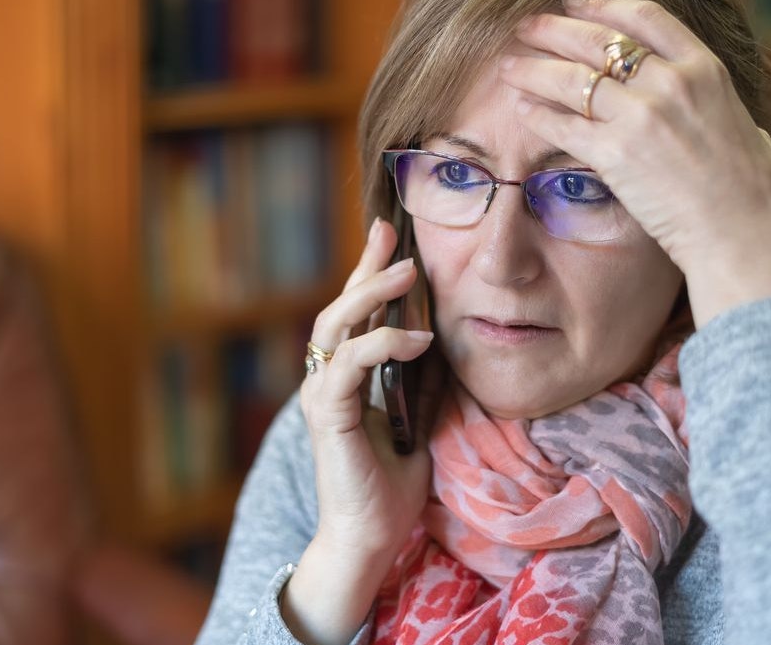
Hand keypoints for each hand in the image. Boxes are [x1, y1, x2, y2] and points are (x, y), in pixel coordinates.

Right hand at [300, 217, 437, 562]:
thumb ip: (422, 382)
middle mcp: (327, 379)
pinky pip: (351, 363)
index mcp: (347, 379)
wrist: (370, 537)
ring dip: (372, 292)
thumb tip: (447, 341)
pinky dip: (382, 343)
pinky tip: (418, 337)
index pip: (357, 315)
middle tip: (391, 233)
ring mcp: (323, 394)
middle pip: (340, 307)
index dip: (371, 275)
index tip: (392, 236)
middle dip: (365, 267)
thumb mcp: (417, 420)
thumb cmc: (390, 487)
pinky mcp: (329, 413)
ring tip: (408, 271)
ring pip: (337, 324)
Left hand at [499, 0, 770, 325]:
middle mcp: (670, 83)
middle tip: (526, 28)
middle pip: (598, 42)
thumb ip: (716, 104)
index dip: (602, 8)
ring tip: (509, 68)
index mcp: (704, 69)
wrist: (743, 232)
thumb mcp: (744, 123)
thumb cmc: (754, 190)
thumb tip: (710, 103)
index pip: (644, 18)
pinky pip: (564, 126)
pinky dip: (539, 116)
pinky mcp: (615, 155)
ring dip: (534, 70)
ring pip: (571, 80)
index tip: (575, 5)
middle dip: (555, 30)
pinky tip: (523, 111)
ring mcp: (641, 117)